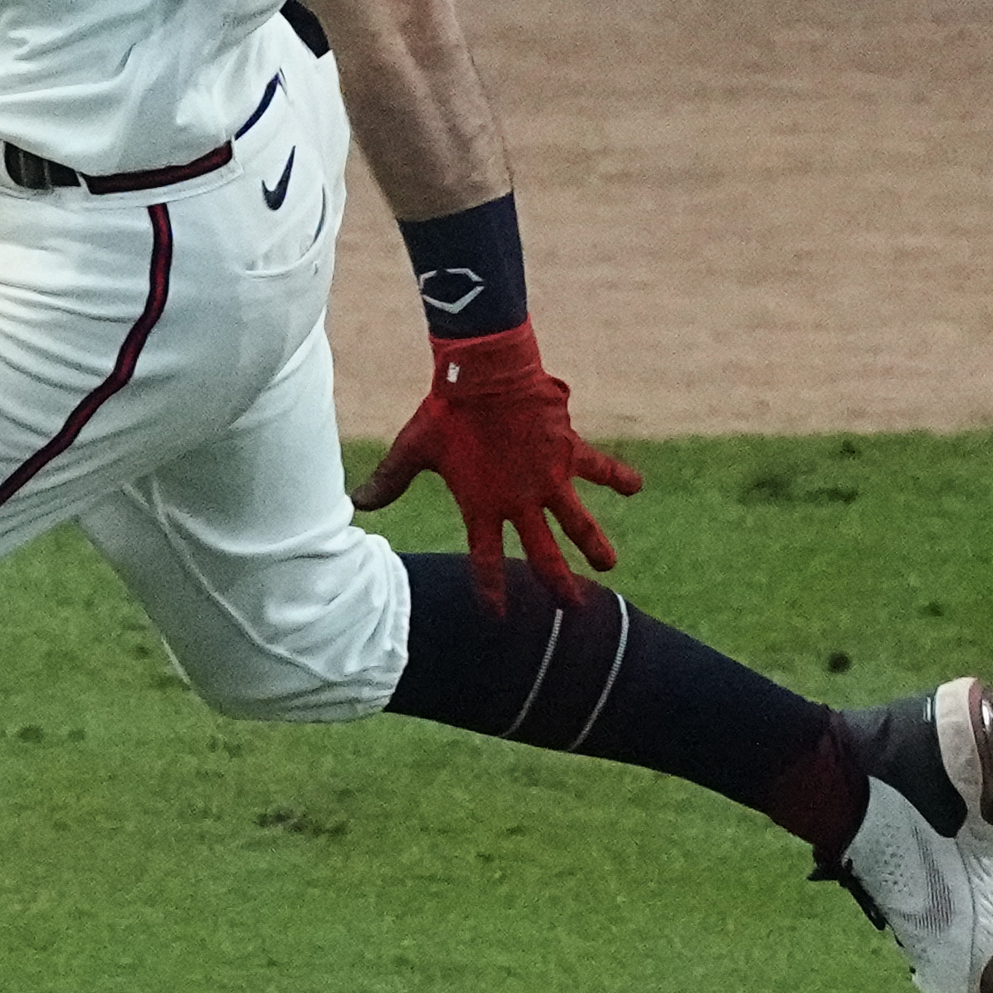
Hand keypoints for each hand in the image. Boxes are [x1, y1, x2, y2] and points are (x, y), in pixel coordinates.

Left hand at [351, 320, 641, 610]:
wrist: (485, 375)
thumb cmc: (446, 412)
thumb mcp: (414, 449)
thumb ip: (390, 479)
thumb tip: (356, 502)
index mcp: (482, 505)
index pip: (485, 560)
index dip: (491, 590)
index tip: (498, 616)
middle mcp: (520, 500)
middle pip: (542, 553)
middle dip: (557, 582)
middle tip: (573, 607)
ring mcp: (548, 478)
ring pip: (579, 522)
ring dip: (594, 544)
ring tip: (609, 565)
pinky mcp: (568, 450)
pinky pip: (600, 467)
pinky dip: (618, 475)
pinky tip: (636, 486)